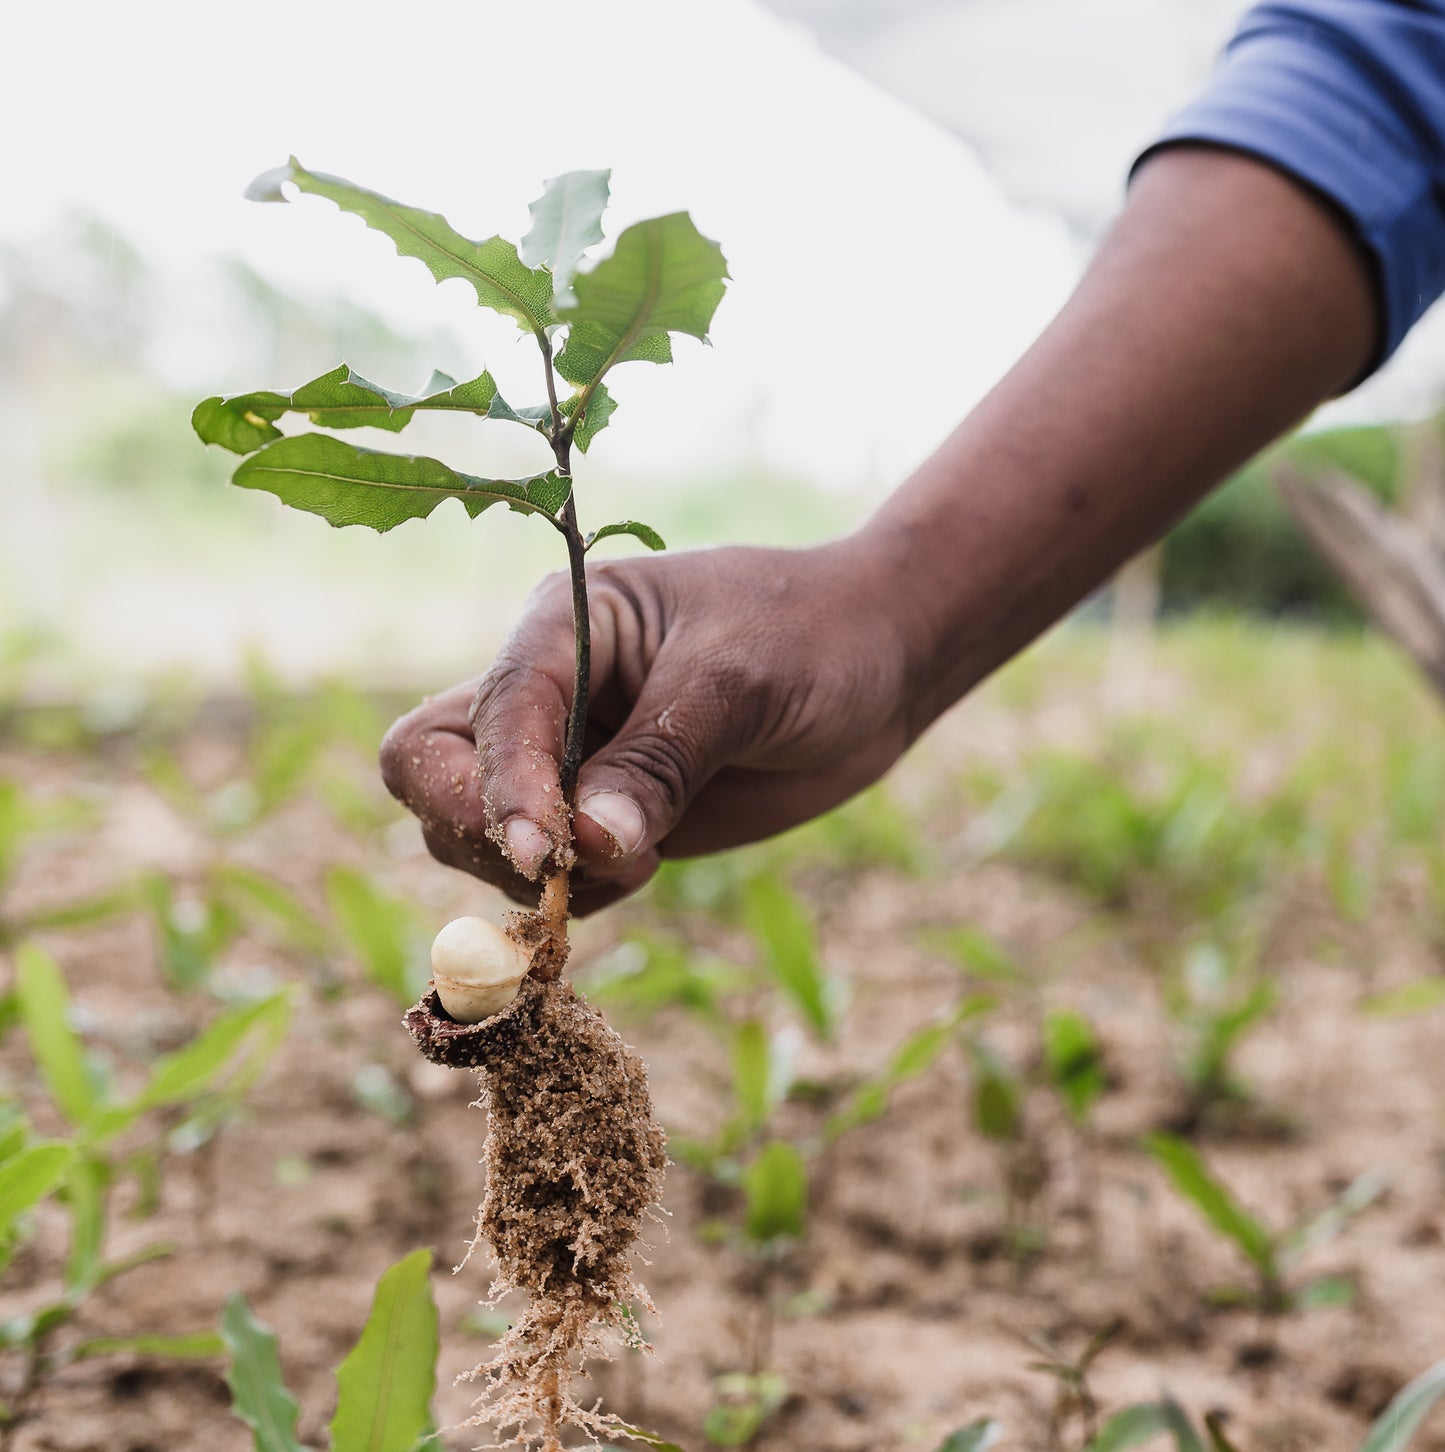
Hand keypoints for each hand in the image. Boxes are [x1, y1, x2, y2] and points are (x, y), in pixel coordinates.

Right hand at [380, 538, 915, 913]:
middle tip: (567, 868)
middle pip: (431, 768)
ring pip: (472, 831)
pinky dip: (573, 894)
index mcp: (562, 625)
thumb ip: (659, 761)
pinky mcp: (600, 813)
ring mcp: (567, 756)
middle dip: (479, 828)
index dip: (503, 788)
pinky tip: (646, 869)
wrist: (877, 662)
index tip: (548, 855)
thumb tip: (586, 845)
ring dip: (534, 874)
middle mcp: (547, 691)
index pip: (491, 711)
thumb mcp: (739, 683)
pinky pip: (543, 873)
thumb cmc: (812, 636)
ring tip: (643, 860)